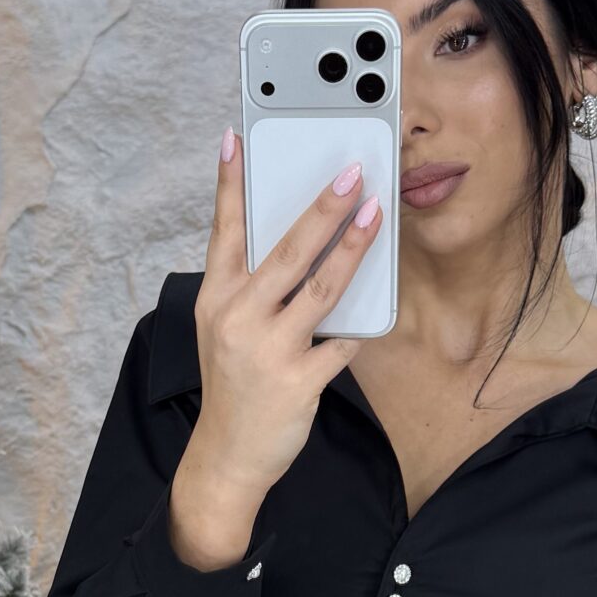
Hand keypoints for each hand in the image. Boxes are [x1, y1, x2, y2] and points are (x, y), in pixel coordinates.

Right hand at [184, 127, 382, 506]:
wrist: (227, 457)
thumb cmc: (233, 386)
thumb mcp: (224, 330)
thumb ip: (252, 289)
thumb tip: (303, 245)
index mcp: (216, 299)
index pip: (224, 231)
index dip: (230, 185)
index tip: (236, 139)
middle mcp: (236, 318)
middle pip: (285, 252)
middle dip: (321, 208)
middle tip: (350, 172)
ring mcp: (266, 350)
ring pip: (318, 289)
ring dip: (351, 248)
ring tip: (375, 214)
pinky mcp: (297, 382)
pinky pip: (341, 344)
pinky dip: (361, 325)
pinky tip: (380, 306)